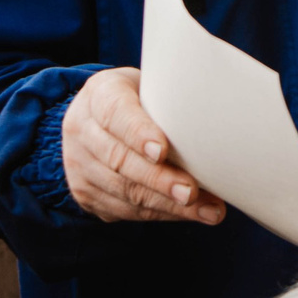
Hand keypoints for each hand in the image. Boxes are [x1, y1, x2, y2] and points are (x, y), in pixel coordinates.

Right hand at [62, 66, 227, 223]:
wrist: (96, 118)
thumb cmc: (139, 99)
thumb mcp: (150, 84)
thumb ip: (172, 99)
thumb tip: (218, 122)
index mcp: (99, 94)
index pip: (115, 113)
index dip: (138, 133)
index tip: (162, 151)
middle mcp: (81, 129)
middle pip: (119, 159)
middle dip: (158, 179)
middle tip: (191, 191)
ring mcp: (79, 165)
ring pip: (124, 191)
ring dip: (168, 204)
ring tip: (206, 209)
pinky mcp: (86, 194)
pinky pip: (125, 209)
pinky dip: (162, 213)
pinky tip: (190, 214)